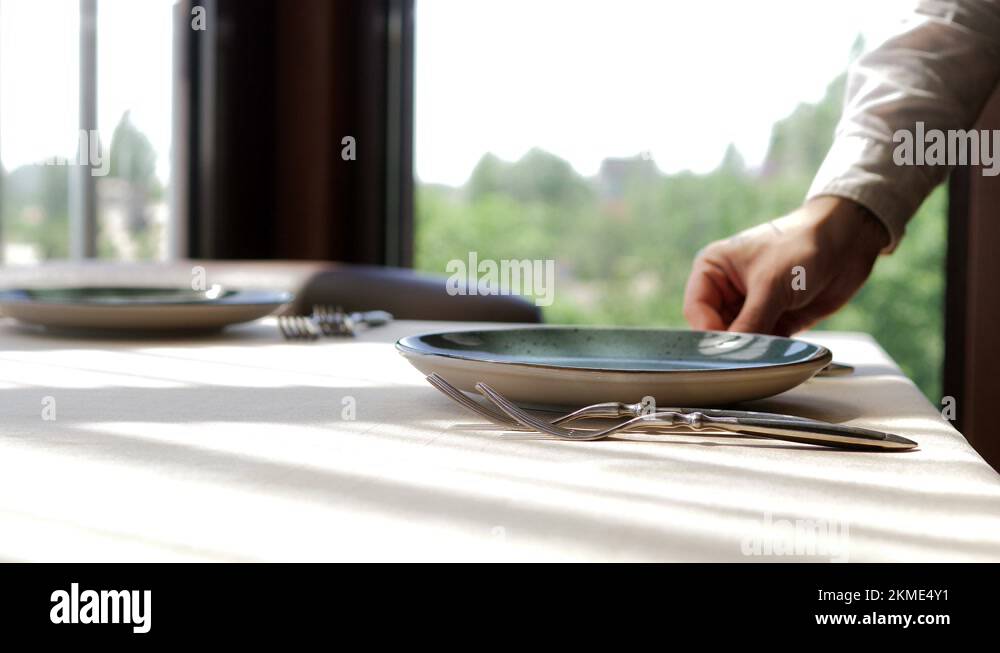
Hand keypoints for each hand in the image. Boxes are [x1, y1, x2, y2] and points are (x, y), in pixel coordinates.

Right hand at [682, 196, 888, 335]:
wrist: (848, 240)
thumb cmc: (802, 245)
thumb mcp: (770, 284)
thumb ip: (750, 322)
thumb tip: (734, 355)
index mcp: (712, 269)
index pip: (697, 311)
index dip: (709, 332)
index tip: (727, 350)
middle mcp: (727, 289)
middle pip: (716, 329)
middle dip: (731, 344)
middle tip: (747, 357)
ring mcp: (750, 305)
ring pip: (739, 340)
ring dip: (752, 350)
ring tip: (766, 354)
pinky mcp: (773, 319)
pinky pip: (763, 345)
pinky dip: (769, 352)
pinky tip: (780, 354)